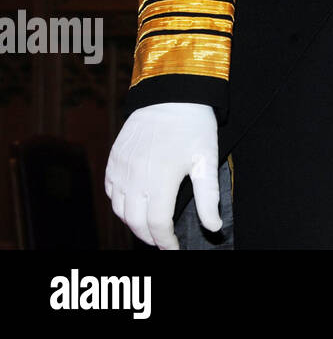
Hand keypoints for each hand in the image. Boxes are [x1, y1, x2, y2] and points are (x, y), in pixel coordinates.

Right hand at [104, 103, 221, 249]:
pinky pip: (111, 191)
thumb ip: (208, 197)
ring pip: (120, 210)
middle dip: (149, 237)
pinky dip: (120, 204)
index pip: (158, 225)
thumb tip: (213, 227)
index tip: (174, 248)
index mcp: (161, 180)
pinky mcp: (114, 159)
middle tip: (162, 242)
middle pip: (136, 222)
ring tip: (149, 227)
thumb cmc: (194, 125)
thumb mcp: (207, 159)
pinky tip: (133, 205)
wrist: (171, 93)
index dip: (166, 242)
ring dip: (133, 223)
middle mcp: (136, 177)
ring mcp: (121, 168)